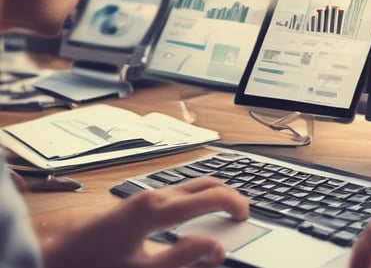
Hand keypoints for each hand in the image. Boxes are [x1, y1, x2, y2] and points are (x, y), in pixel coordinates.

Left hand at [35, 176, 249, 267]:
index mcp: (159, 209)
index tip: (246, 217)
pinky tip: (193, 218)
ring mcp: (144, 196)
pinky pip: (176, 194)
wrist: (53, 255)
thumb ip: (184, 258)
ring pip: (190, 186)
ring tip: (222, 216)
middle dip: (228, 195)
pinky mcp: (137, 203)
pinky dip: (195, 201)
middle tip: (241, 215)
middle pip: (204, 183)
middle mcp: (154, 195)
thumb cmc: (95, 264)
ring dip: (211, 196)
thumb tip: (216, 248)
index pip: (212, 195)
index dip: (235, 204)